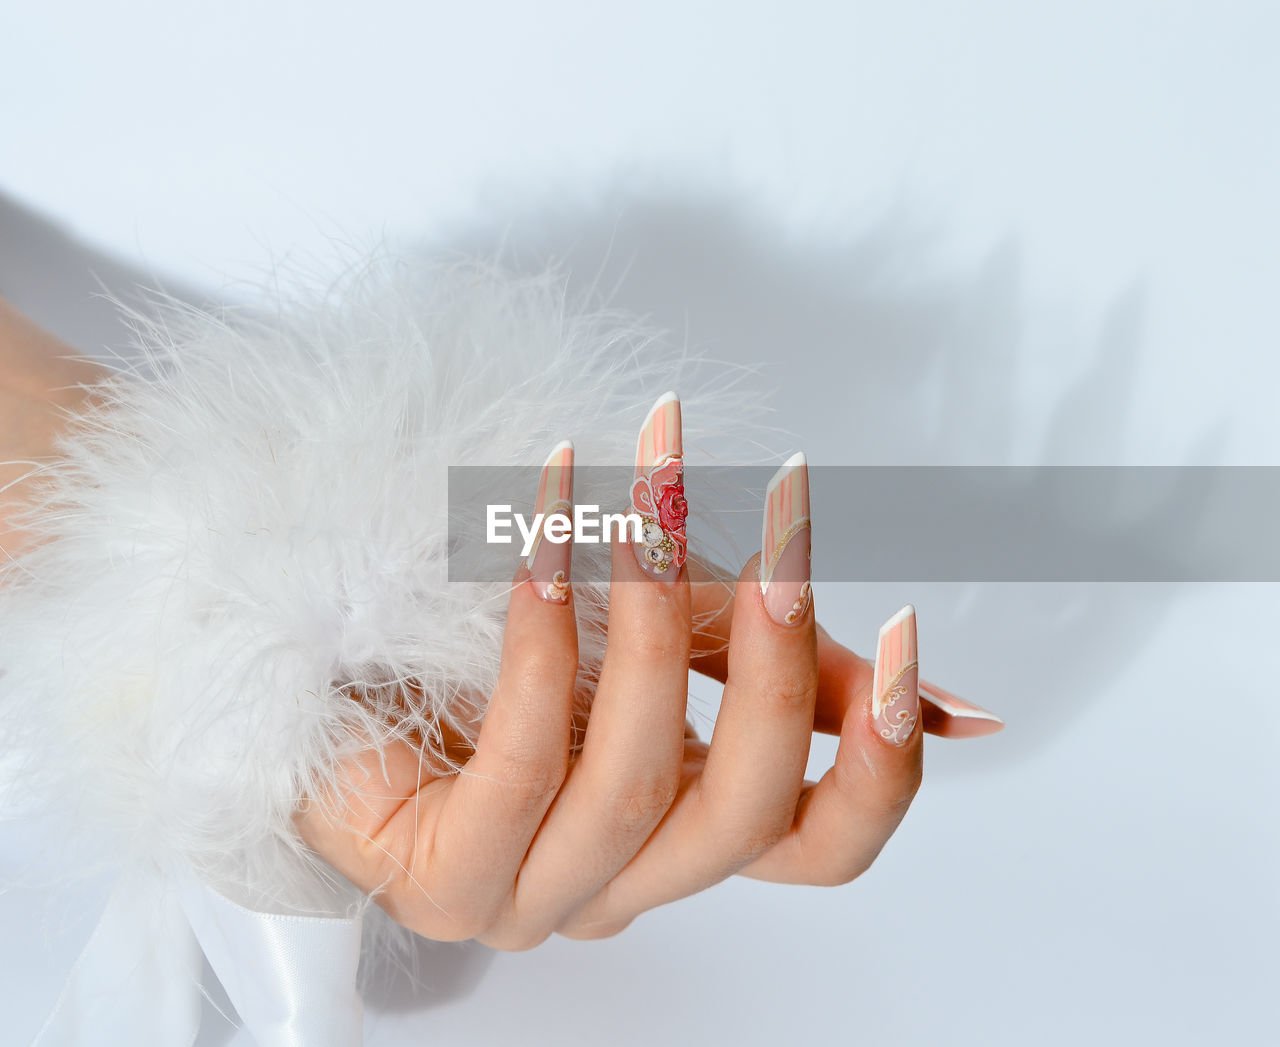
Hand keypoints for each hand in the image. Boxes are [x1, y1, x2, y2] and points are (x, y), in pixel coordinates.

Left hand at [298, 406, 998, 947]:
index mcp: (689, 830)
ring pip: (635, 785)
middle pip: (746, 818)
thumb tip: (960, 709)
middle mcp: (626, 880)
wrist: (351, 653)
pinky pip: (521, 768)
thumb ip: (797, 672)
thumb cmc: (514, 647)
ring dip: (650, 625)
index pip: (824, 850)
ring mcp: (533, 895)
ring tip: (645, 504)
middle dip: (775, 672)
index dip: (884, 764)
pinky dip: (546, 646)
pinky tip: (547, 549)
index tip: (906, 632)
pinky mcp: (444, 880)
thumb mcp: (676, 637)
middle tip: (775, 544)